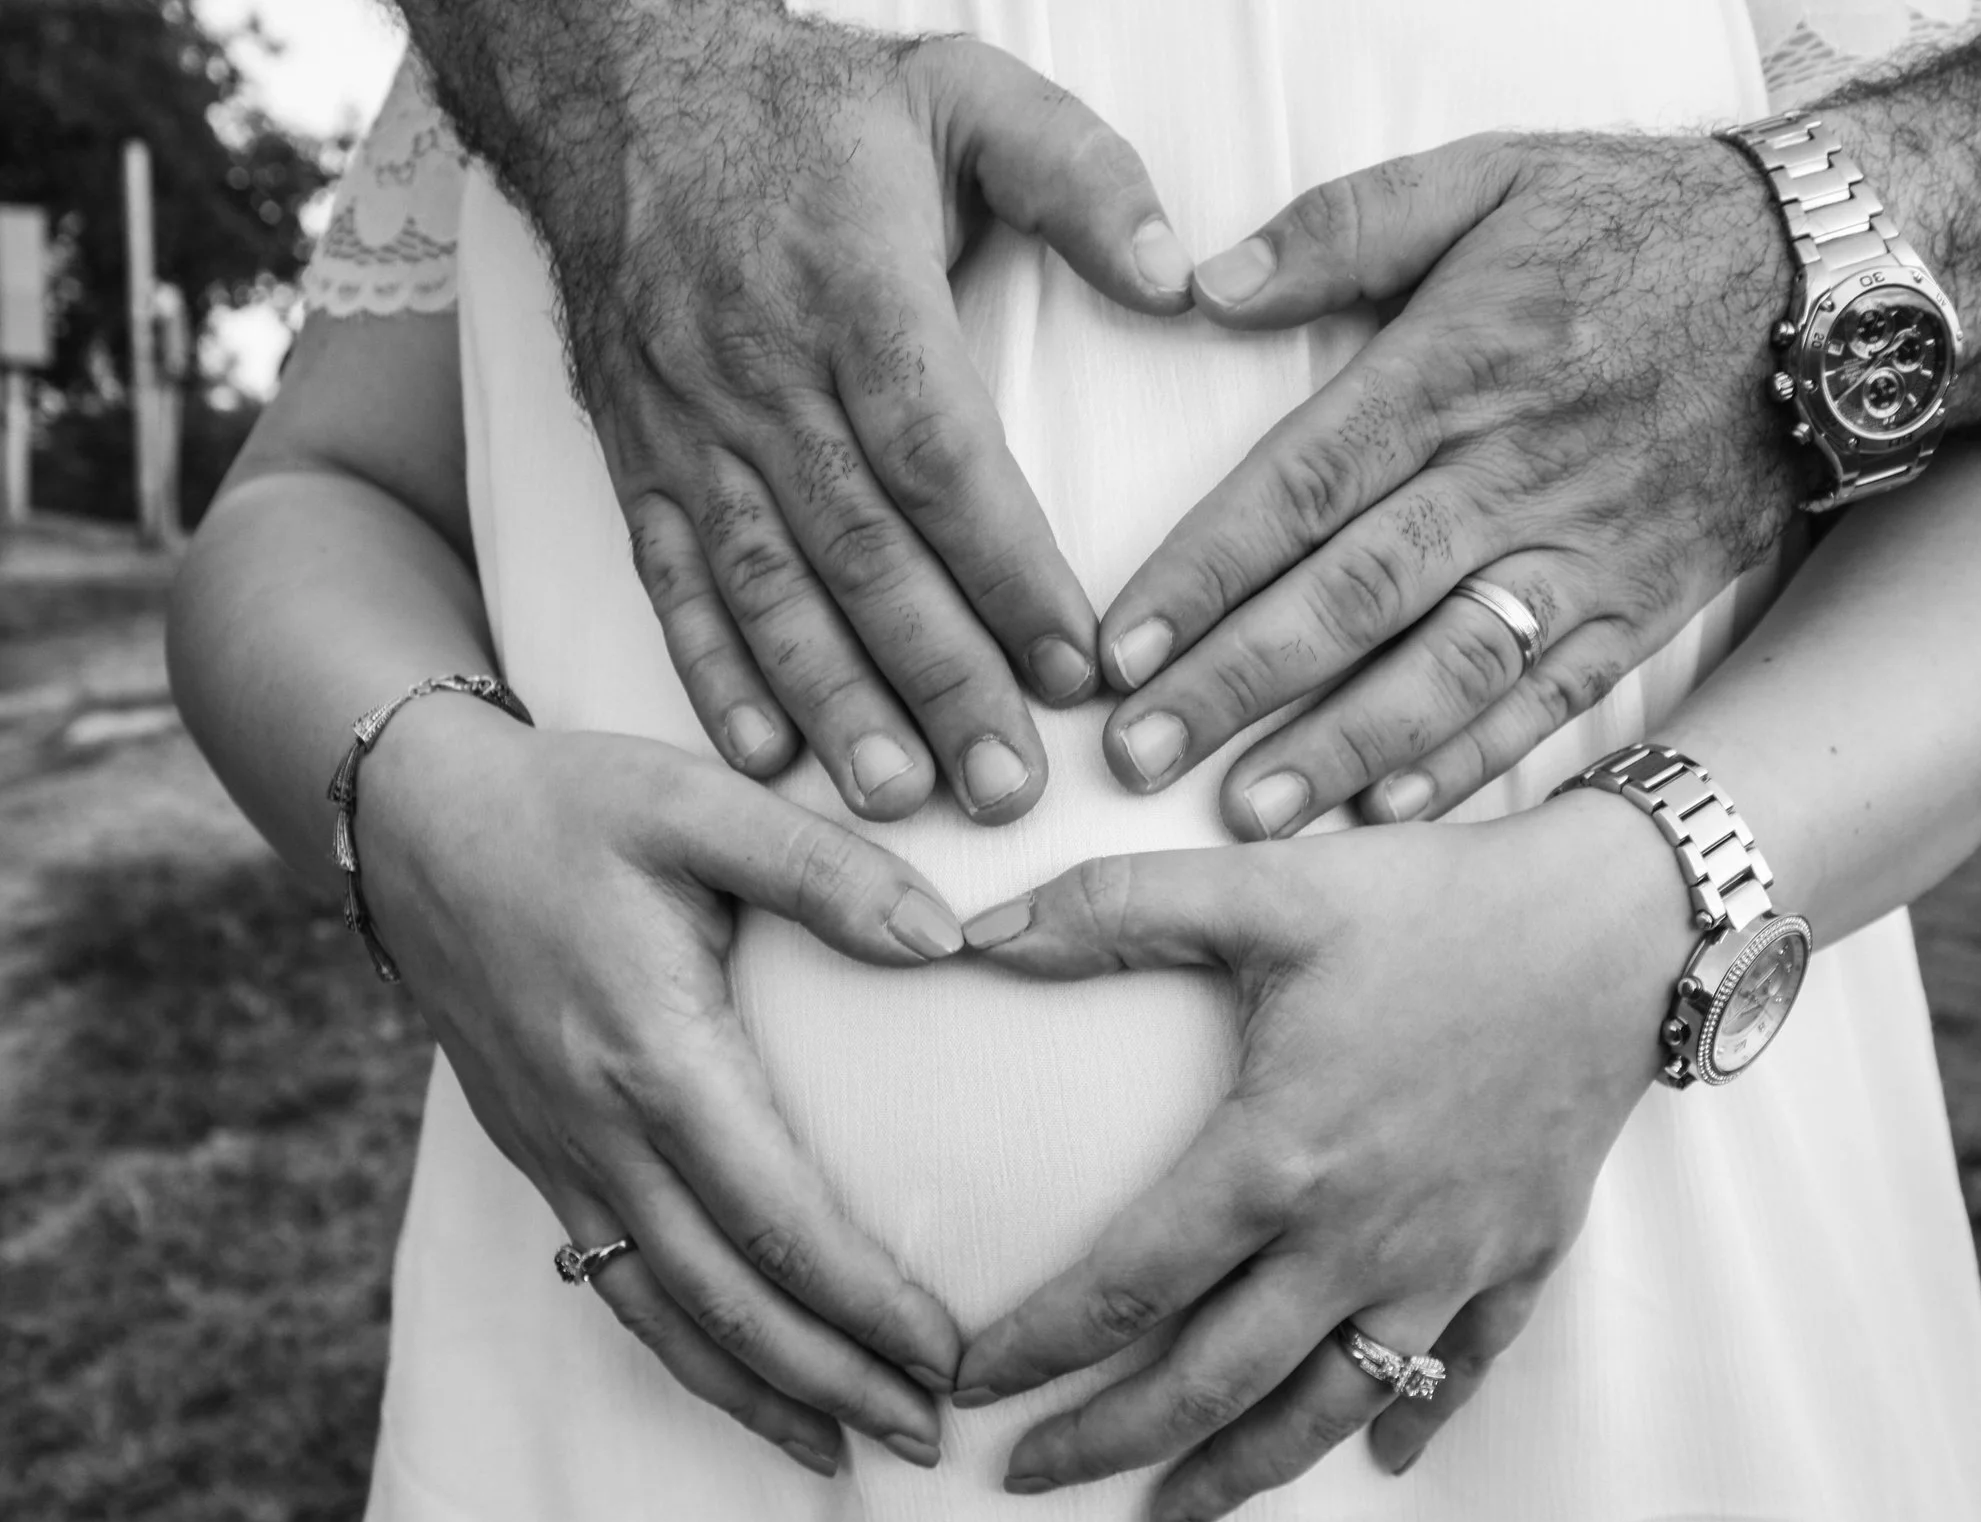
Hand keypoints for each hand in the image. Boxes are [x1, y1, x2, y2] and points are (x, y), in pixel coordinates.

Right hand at [356, 698, 970, 1473]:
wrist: (412, 824)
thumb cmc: (571, 806)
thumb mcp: (699, 803)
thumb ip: (824, 868)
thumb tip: (944, 937)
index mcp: (656, 1054)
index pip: (776, 1215)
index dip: (863, 1301)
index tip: (947, 1352)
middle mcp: (601, 1129)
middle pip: (723, 1297)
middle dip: (829, 1379)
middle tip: (927, 1435)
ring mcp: (561, 1155)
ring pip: (660, 1313)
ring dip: (756, 1392)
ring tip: (848, 1448)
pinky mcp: (541, 1156)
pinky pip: (611, 1284)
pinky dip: (681, 1351)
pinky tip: (740, 1383)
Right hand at [523, 12, 1193, 819]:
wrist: (617, 82)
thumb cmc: (814, 108)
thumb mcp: (963, 95)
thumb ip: (1079, 175)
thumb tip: (1180, 276)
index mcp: (855, 291)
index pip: (941, 456)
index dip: (1009, 571)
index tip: (1082, 666)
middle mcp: (762, 372)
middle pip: (862, 550)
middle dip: (939, 678)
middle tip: (1009, 786)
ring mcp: (689, 423)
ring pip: (767, 586)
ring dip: (833, 701)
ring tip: (899, 797)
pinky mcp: (640, 453)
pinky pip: (674, 577)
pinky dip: (714, 672)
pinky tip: (766, 756)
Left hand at [949, 791, 1688, 1521]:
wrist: (1620, 921)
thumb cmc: (1438, 900)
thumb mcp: (1268, 886)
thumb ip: (1116, 907)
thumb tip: (978, 931)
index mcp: (1277, 1156)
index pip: (1127, 1285)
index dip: (1039, 1343)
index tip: (972, 1382)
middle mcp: (1354, 1236)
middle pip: (1209, 1381)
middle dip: (1105, 1442)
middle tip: (1024, 1478)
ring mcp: (1444, 1260)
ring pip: (1326, 1407)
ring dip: (1237, 1474)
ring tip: (1166, 1517)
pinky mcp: (1519, 1254)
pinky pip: (1461, 1369)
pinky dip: (1413, 1419)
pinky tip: (1381, 1456)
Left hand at [1093, 133, 1803, 839]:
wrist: (1828, 284)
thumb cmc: (1634, 224)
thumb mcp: (1488, 178)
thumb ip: (1341, 228)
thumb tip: (1202, 287)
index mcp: (1459, 366)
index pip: (1303, 484)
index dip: (1206, 571)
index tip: (1119, 647)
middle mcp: (1518, 471)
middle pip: (1356, 593)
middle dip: (1239, 680)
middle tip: (1139, 755)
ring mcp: (1589, 548)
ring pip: (1450, 665)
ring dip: (1344, 745)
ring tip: (1249, 812)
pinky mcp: (1646, 599)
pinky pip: (1553, 697)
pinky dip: (1475, 760)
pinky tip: (1392, 812)